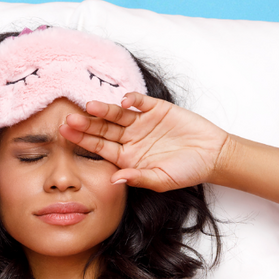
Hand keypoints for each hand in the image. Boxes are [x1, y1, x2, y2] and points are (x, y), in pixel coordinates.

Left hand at [57, 93, 232, 191]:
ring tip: (90, 106)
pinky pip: (140, 102)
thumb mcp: (161, 180)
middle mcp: (130, 138)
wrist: (213, 155)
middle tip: (70, 119)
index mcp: (126, 156)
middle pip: (103, 129)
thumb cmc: (187, 171)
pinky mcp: (157, 109)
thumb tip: (115, 180)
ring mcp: (142, 123)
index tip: (65, 134)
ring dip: (105, 110)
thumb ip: (138, 178)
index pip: (99, 147)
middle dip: (87, 124)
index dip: (82, 140)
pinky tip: (123, 99)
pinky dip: (132, 100)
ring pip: (118, 115)